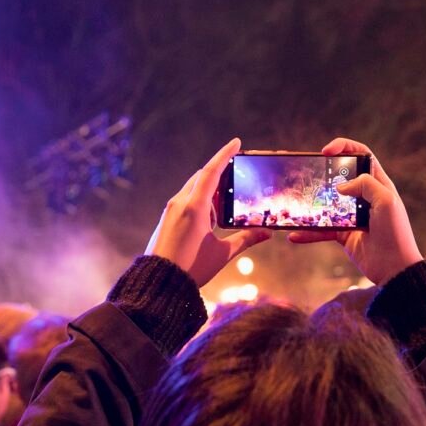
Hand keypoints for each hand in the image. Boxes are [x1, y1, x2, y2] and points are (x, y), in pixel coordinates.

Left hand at [146, 138, 271, 285]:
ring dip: (210, 192)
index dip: (225, 154)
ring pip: (193, 189)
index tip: (236, 142)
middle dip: (219, 174)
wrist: (159, 283)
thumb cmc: (191, 268)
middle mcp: (180, 202)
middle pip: (201, 177)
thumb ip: (246, 239)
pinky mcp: (167, 219)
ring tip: (225, 208)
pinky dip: (200, 203)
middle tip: (236, 177)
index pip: (211, 171)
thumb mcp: (222, 253)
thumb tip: (267, 233)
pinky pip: (185, 201)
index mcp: (195, 206)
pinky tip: (210, 220)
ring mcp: (171, 210)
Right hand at [286, 138, 422, 284]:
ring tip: (296, 204)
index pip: (362, 155)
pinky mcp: (344, 234)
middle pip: (340, 177)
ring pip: (327, 204)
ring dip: (311, 204)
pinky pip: (322, 230)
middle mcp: (364, 197)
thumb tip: (340, 186)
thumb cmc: (395, 233)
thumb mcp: (386, 201)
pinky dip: (308, 233)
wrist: (395, 269)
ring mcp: (353, 216)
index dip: (344, 147)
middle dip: (322, 174)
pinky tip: (294, 235)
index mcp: (378, 184)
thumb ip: (366, 185)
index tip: (325, 151)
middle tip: (306, 175)